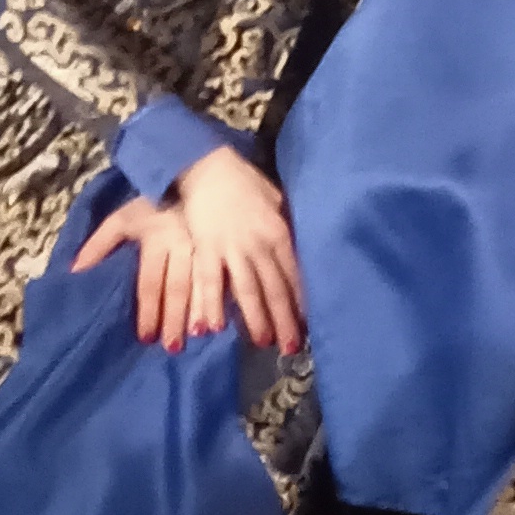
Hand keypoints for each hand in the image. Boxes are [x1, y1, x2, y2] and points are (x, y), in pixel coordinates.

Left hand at [72, 192, 226, 348]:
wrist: (195, 175)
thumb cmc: (153, 205)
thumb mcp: (124, 218)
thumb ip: (99, 244)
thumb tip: (74, 272)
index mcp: (157, 239)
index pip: (150, 281)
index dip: (148, 310)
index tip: (146, 337)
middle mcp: (182, 245)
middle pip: (178, 287)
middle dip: (175, 319)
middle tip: (171, 346)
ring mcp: (206, 247)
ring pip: (205, 284)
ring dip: (202, 312)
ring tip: (201, 335)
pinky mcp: (223, 246)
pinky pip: (225, 276)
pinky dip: (223, 298)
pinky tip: (223, 317)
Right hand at [174, 143, 304, 351]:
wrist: (207, 167)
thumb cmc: (244, 183)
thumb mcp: (275, 201)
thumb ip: (284, 227)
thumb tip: (296, 250)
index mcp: (279, 232)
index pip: (295, 274)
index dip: (301, 301)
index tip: (308, 324)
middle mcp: (259, 245)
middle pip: (275, 288)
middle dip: (284, 320)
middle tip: (291, 347)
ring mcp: (232, 249)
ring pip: (248, 290)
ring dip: (256, 319)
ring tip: (264, 343)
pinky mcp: (206, 250)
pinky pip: (211, 282)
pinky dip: (212, 305)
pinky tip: (213, 327)